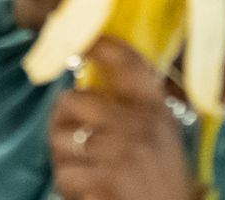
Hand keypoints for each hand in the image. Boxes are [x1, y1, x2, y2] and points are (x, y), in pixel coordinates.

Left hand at [49, 38, 196, 199]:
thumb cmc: (163, 181)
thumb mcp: (162, 137)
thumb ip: (135, 109)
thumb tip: (90, 83)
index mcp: (156, 109)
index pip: (128, 62)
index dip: (101, 45)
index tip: (82, 40)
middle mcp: (139, 124)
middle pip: (73, 99)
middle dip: (61, 120)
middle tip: (69, 137)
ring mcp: (121, 151)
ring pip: (61, 140)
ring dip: (65, 160)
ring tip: (86, 172)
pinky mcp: (105, 178)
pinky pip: (65, 174)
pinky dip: (71, 188)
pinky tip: (90, 192)